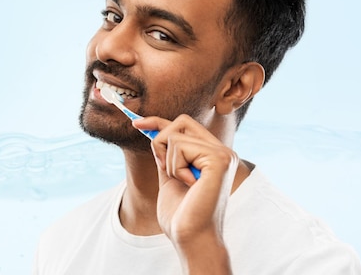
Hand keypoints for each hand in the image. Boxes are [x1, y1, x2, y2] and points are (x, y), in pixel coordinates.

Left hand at [133, 114, 238, 273]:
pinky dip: (176, 167)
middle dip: (161, 141)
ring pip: (176, 135)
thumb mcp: (169, 177)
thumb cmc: (182, 216)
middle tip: (164, 168)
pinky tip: (188, 185)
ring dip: (169, 162)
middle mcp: (222, 152)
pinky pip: (181, 147)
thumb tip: (153, 131)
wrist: (191, 238)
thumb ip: (167, 155)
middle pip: (181, 122)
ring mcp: (223, 154)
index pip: (185, 126)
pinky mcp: (219, 159)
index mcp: (213, 156)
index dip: (159, 121)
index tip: (137, 123)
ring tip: (182, 183)